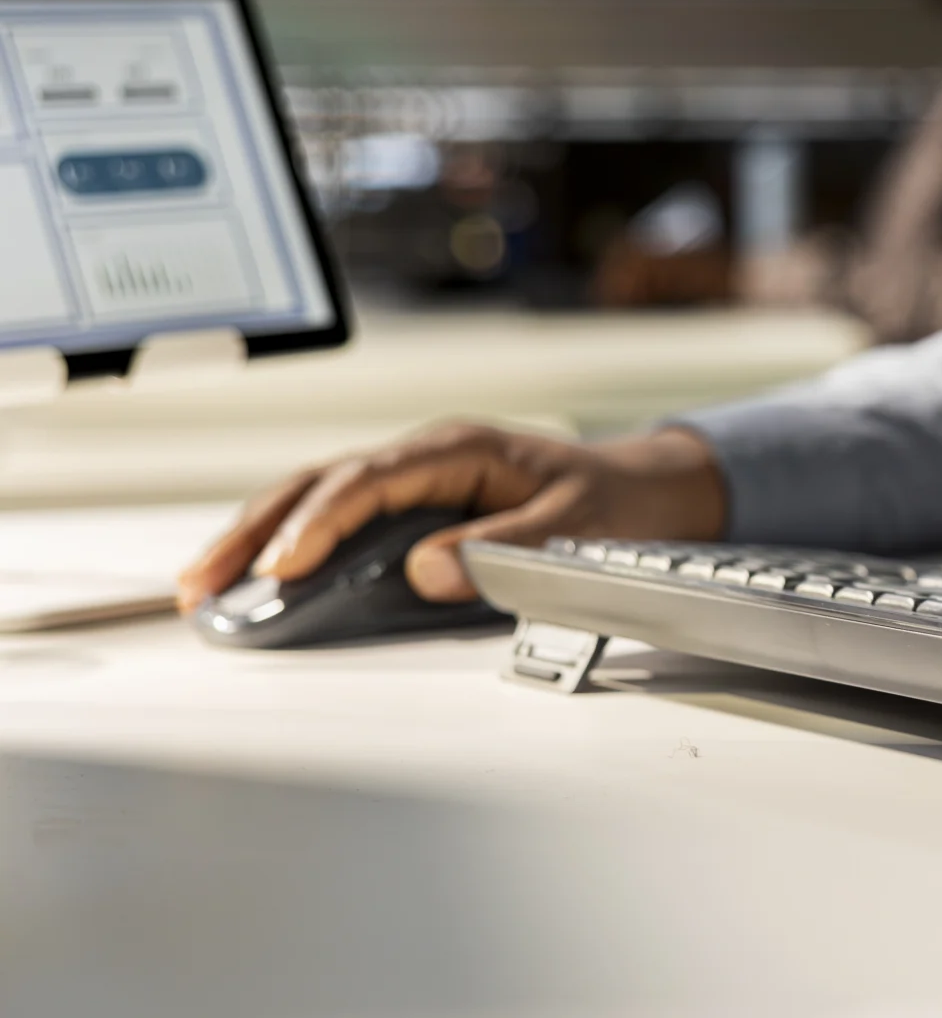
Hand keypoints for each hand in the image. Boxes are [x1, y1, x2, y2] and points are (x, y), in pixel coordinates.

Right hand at [177, 422, 729, 609]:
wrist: (645, 490)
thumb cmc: (610, 504)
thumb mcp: (569, 528)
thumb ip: (498, 549)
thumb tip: (424, 571)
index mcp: (461, 449)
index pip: (369, 481)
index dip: (320, 523)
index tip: (282, 567)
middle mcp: (428, 455)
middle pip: (320, 482)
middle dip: (256, 530)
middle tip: (205, 582)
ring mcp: (416, 476)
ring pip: (316, 496)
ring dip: (258, 536)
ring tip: (205, 585)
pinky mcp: (413, 502)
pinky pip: (337, 515)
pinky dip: (291, 541)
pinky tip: (255, 577)